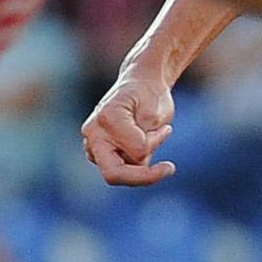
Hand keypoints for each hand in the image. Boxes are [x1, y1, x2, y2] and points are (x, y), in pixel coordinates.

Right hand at [81, 66, 180, 186]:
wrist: (140, 85)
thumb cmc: (150, 95)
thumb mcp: (154, 115)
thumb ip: (144, 143)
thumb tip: (138, 165)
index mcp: (107, 118)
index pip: (136, 151)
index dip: (155, 143)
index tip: (167, 129)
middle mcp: (93, 133)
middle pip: (114, 175)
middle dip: (144, 176)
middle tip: (169, 169)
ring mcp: (92, 145)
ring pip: (120, 173)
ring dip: (141, 163)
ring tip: (150, 135)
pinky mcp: (98, 154)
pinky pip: (120, 170)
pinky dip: (136, 163)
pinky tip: (142, 142)